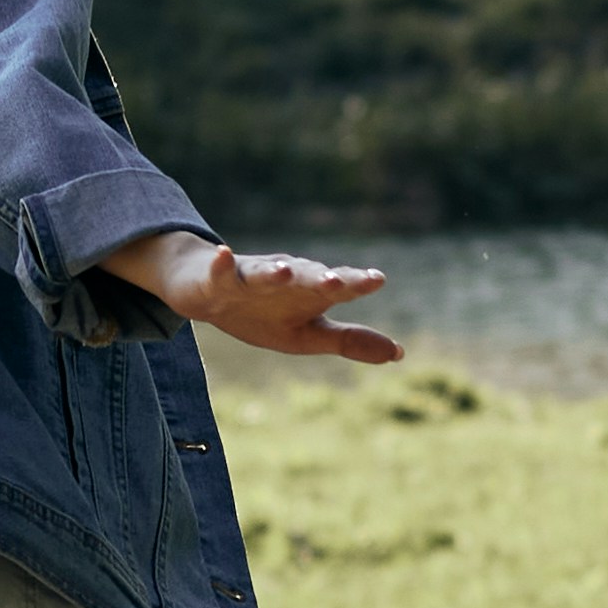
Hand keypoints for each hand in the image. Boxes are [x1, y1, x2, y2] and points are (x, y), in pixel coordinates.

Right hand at [95, 226, 402, 363]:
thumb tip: (399, 353)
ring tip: (285, 271)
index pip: (338, 287)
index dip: (356, 283)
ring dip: (274, 272)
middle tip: (336, 281)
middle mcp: (285, 279)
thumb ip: (349, 341)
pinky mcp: (217, 278)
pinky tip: (223, 254)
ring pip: (264, 272)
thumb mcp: (307, 335)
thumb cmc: (262, 314)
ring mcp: (251, 277)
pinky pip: (219, 270)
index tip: (376, 279)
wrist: (208, 293)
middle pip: (305, 277)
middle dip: (321, 278)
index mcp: (310, 294)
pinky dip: (221, 263)